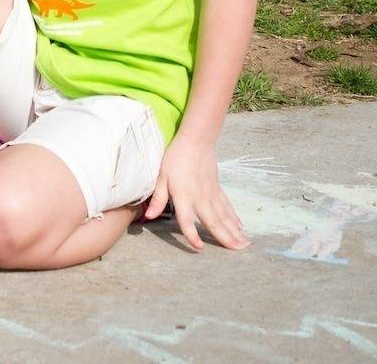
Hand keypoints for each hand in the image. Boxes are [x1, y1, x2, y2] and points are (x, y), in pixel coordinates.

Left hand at [144, 134, 247, 250]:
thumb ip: (158, 199)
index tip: (198, 247)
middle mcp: (200, 198)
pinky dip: (233, 217)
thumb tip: (148, 217)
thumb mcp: (161, 176)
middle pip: (213, 222)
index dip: (191, 234)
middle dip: (225, 238)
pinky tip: (240, 227)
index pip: (186, 220)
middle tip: (238, 252)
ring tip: (244, 245)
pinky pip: (227, 206)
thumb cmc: (175, 158)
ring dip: (234, 231)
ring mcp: (211, 194)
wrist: (196, 140)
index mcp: (183, 196)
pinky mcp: (217, 188)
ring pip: (224, 216)